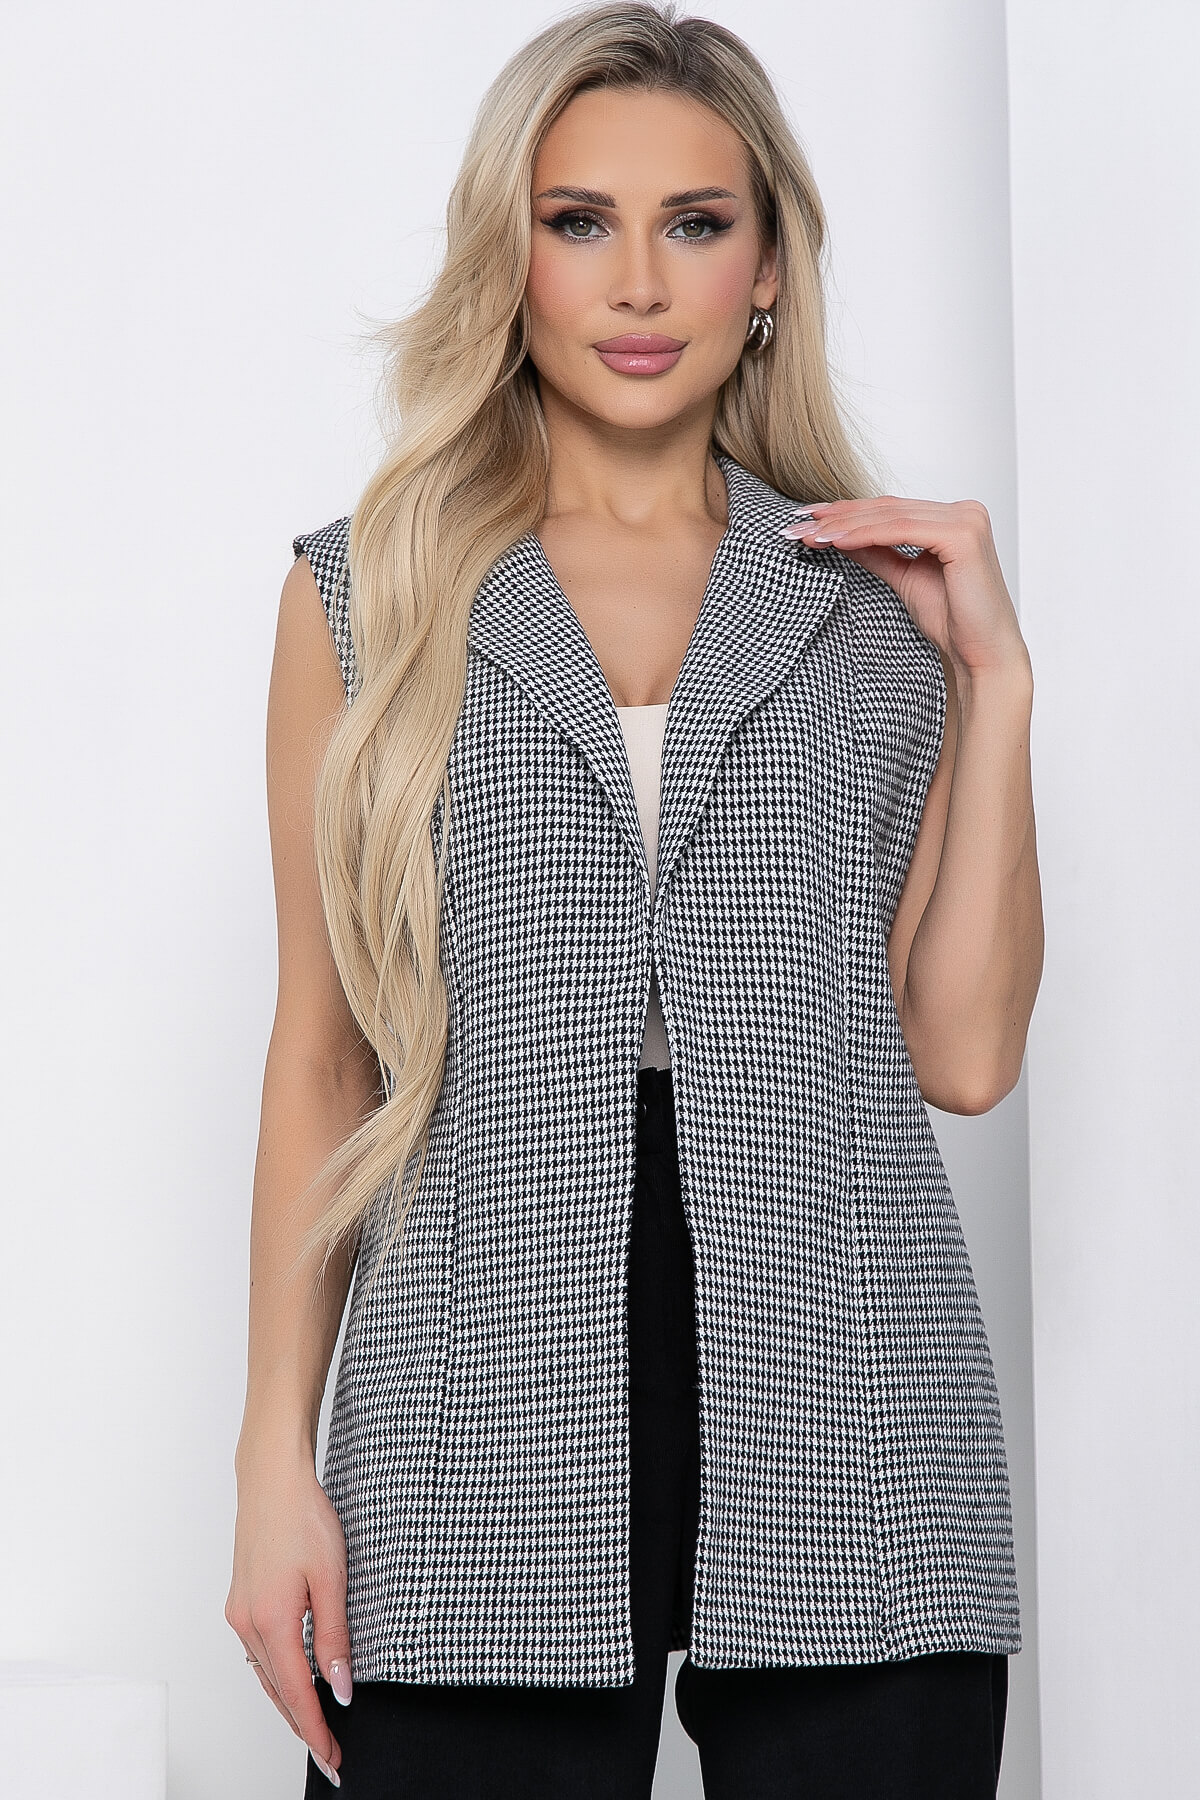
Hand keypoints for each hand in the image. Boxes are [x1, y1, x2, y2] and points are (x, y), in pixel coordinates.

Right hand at [226, 1451, 352, 1787]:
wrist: (272, 1479)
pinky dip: (276, 1675)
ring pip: (265, 1674)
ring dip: (289, 1703)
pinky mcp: (241, 1599)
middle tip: (330, 1754)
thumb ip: (334, 1636)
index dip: (315, 1732)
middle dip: (303, 1727)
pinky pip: (259, 1651)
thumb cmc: (303, 1517)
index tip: (333, 1758)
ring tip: (315, 1727)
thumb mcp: (332, 1577)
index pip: (295, 1695)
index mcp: (271, 1621)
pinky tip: (292, 1679)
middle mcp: (247, 1623)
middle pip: (276, 1692)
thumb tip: (338, 1687)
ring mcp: (240, 1611)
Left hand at [781, 496, 1030, 686]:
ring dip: (845, 525)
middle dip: (838, 517)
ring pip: (892, 515)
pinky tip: (836, 541)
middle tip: (797, 526)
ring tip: (809, 535)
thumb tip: (839, 534)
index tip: (807, 522)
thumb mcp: (904, 578)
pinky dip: (866, 534)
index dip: (847, 513)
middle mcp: (964, 511)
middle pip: (888, 508)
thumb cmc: (953, 620)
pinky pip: (902, 529)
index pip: (891, 509)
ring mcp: (966, 519)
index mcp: (953, 518)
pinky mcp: (963, 534)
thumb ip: (877, 552)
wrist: (981, 654)